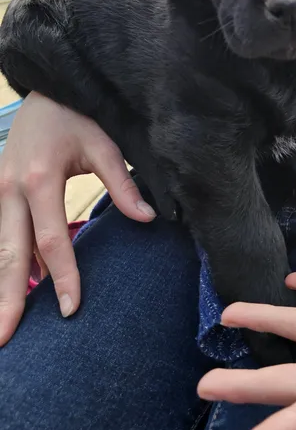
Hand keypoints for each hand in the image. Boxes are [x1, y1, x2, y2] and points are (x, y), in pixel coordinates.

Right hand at [0, 92, 155, 344]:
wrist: (45, 90)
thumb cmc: (77, 116)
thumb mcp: (104, 143)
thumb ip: (123, 183)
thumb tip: (148, 219)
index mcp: (39, 180)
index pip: (52, 240)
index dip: (62, 276)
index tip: (70, 310)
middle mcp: (9, 190)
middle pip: (10, 254)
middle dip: (7, 299)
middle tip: (5, 339)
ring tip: (2, 327)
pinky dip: (1, 264)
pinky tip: (5, 290)